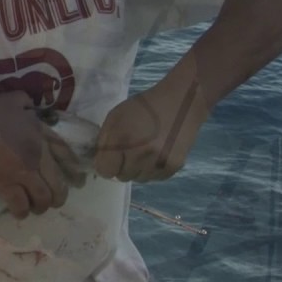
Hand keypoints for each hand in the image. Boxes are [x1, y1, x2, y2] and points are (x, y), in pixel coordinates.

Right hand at [0, 90, 83, 218]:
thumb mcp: (15, 100)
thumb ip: (29, 106)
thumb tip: (32, 109)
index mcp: (41, 136)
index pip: (66, 157)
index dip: (75, 172)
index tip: (79, 181)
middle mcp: (36, 158)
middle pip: (57, 185)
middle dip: (59, 196)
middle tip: (54, 200)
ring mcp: (21, 173)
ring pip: (42, 198)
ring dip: (41, 205)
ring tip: (37, 207)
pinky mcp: (4, 185)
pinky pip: (19, 204)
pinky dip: (22, 211)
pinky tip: (20, 212)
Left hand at [94, 74, 209, 181]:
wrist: (182, 102)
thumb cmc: (144, 107)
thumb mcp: (116, 116)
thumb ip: (104, 141)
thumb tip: (99, 162)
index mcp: (123, 138)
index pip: (105, 170)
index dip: (106, 163)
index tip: (111, 155)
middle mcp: (141, 154)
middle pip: (121, 177)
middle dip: (122, 165)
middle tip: (130, 149)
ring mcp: (159, 162)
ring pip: (138, 179)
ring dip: (138, 168)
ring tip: (145, 149)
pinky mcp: (173, 167)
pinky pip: (154, 178)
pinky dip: (152, 169)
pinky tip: (157, 152)